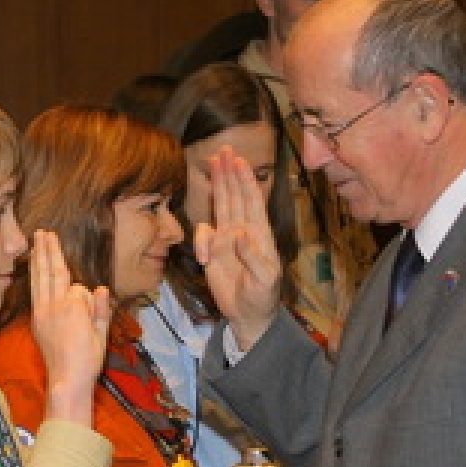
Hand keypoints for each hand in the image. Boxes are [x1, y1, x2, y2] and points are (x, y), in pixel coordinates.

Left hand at [30, 230, 111, 424]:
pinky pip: (34, 292)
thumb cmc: (88, 360)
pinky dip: (33, 278)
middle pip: (52, 272)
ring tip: (35, 241)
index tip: (90, 314)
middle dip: (48, 250)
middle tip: (44, 232)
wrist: (66, 379)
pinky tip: (33, 269)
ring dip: (38, 259)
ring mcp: (42, 312)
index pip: (78, 289)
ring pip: (40, 279)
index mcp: (73, 308)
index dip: (87, 299)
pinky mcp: (35, 320)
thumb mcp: (102, 335)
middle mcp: (55, 306)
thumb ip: (101, 309)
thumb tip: (101, 288)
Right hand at [194, 148, 281, 350]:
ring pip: (220, 206)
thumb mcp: (266, 280)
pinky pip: (203, 236)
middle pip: (235, 196)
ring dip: (217, 186)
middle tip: (224, 151)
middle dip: (230, 173)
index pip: (252, 202)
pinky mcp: (213, 252)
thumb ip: (255, 258)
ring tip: (213, 165)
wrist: (248, 315)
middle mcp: (243, 231)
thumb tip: (240, 236)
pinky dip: (200, 242)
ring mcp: (227, 240)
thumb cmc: (263, 296)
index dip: (246, 180)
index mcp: (260, 234)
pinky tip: (204, 260)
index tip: (240, 161)